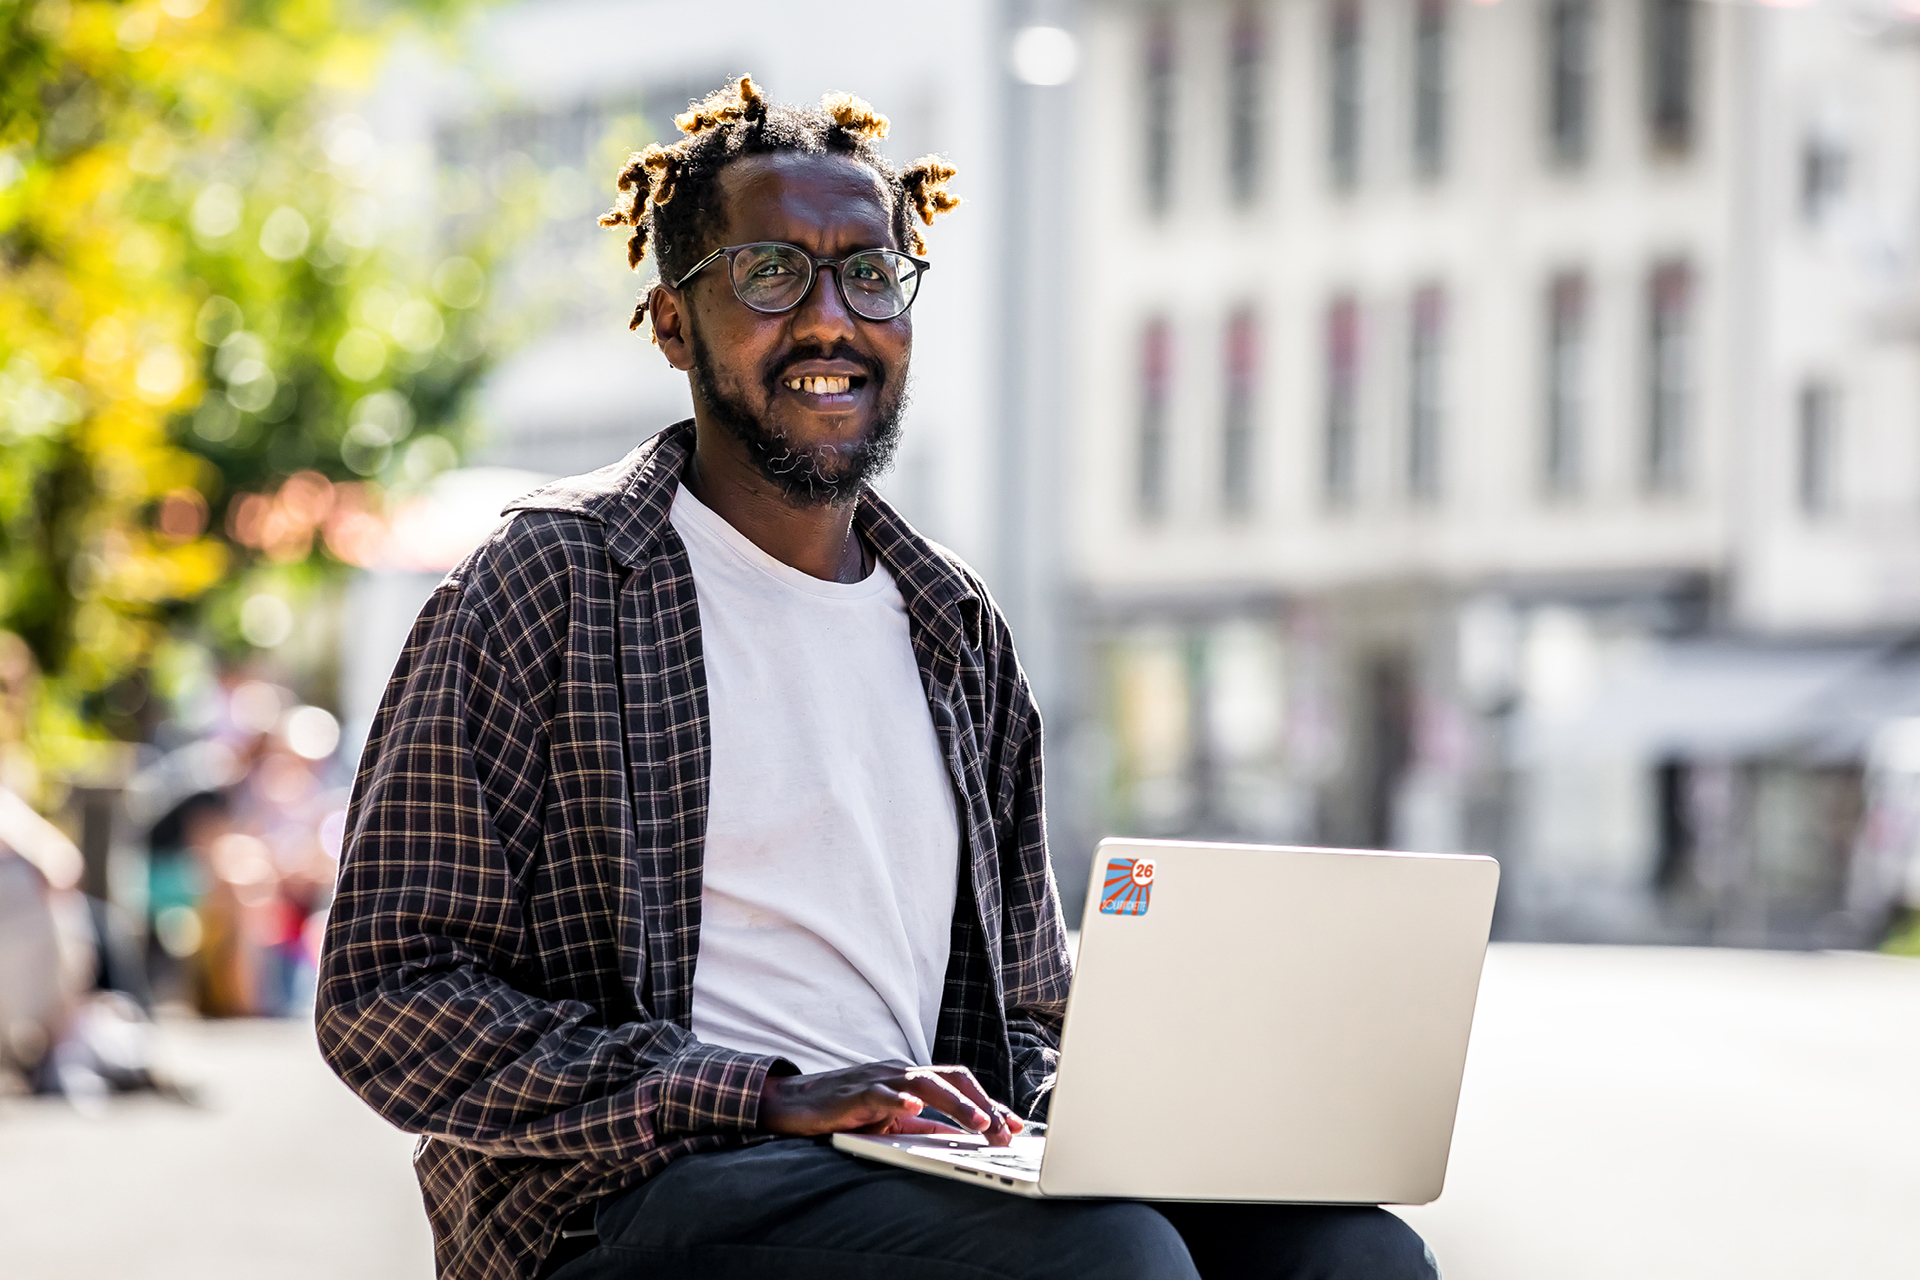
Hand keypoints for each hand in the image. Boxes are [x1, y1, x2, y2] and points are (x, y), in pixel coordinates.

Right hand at [757, 1061, 1024, 1146]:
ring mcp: (880, 1078)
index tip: (1016, 1125)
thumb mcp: (893, 1123)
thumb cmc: (846, 1111)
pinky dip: (900, 1100)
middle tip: (1005, 1132)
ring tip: (980, 1123)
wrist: (797, 1104)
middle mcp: (902, 1072)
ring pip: (925, 1083)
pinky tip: (915, 1110)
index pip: (961, 1085)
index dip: (991, 1103)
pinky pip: (881, 1093)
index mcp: (913, 1079)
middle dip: (983, 1105)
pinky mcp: (856, 1091)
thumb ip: (925, 1129)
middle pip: (952, 1079)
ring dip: (957, 1104)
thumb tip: (961, 1141)